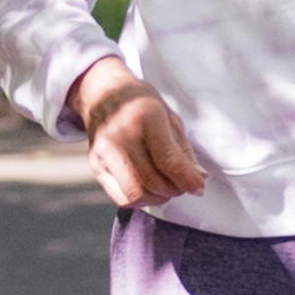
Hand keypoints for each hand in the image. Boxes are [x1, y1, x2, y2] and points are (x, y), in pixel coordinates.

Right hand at [74, 64, 209, 210]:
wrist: (102, 94)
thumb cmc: (140, 103)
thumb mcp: (169, 116)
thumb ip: (183, 149)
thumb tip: (198, 178)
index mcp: (145, 116)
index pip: (169, 161)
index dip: (188, 180)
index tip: (199, 187)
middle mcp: (121, 134)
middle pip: (154, 181)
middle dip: (175, 189)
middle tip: (182, 184)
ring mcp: (105, 151)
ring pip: (136, 194)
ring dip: (158, 198)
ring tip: (165, 187)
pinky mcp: (95, 164)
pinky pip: (120, 197)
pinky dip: (140, 200)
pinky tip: (147, 189)